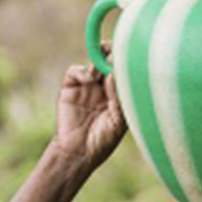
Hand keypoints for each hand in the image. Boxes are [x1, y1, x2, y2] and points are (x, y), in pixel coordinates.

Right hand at [53, 43, 127, 170]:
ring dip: (99, 59)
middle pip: (107, 62)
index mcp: (116, 94)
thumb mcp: (118, 120)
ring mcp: (86, 87)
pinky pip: (75, 71)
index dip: (125, 63)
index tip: (131, 55)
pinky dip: (82, 71)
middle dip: (112, 53)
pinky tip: (90, 78)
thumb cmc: (102, 140)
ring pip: (92, 63)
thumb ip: (119, 98)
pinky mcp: (69, 88)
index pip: (121, 72)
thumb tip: (116, 75)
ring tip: (105, 60)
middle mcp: (102, 88)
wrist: (79, 152)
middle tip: (116, 49)